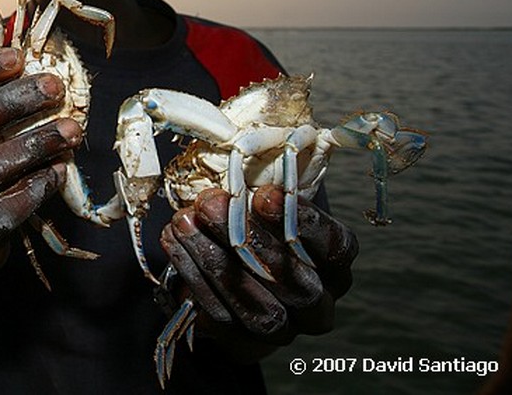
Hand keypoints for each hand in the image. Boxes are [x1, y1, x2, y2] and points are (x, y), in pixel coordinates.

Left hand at [159, 185, 357, 357]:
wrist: (228, 282)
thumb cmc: (255, 232)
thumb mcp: (267, 209)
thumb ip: (263, 195)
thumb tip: (237, 167)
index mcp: (335, 268)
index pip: (337, 248)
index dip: (305, 222)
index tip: (265, 194)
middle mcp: (317, 306)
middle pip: (295, 281)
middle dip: (249, 239)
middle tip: (211, 202)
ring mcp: (284, 330)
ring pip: (257, 307)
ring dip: (214, 259)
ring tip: (184, 221)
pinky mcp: (245, 344)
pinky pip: (220, 315)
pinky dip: (193, 275)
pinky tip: (174, 242)